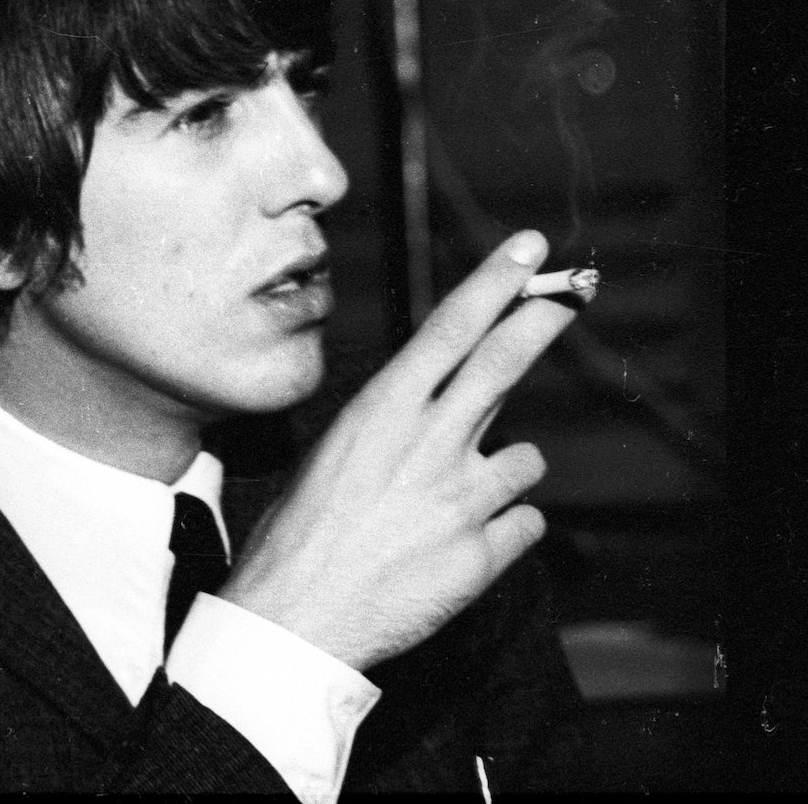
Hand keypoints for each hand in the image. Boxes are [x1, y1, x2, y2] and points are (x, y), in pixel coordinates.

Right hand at [218, 229, 585, 671]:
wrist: (295, 616)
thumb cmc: (300, 534)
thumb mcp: (332, 456)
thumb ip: (392, 429)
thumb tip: (434, 410)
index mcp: (380, 413)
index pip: (449, 329)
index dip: (496, 284)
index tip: (529, 250)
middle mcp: (428, 444)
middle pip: (502, 365)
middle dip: (541, 321)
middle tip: (574, 293)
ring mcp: (461, 499)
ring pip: (525, 461)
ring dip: (502, 476)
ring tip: (453, 507)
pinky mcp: (483, 554)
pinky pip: (525, 524)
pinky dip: (502, 533)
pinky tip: (459, 550)